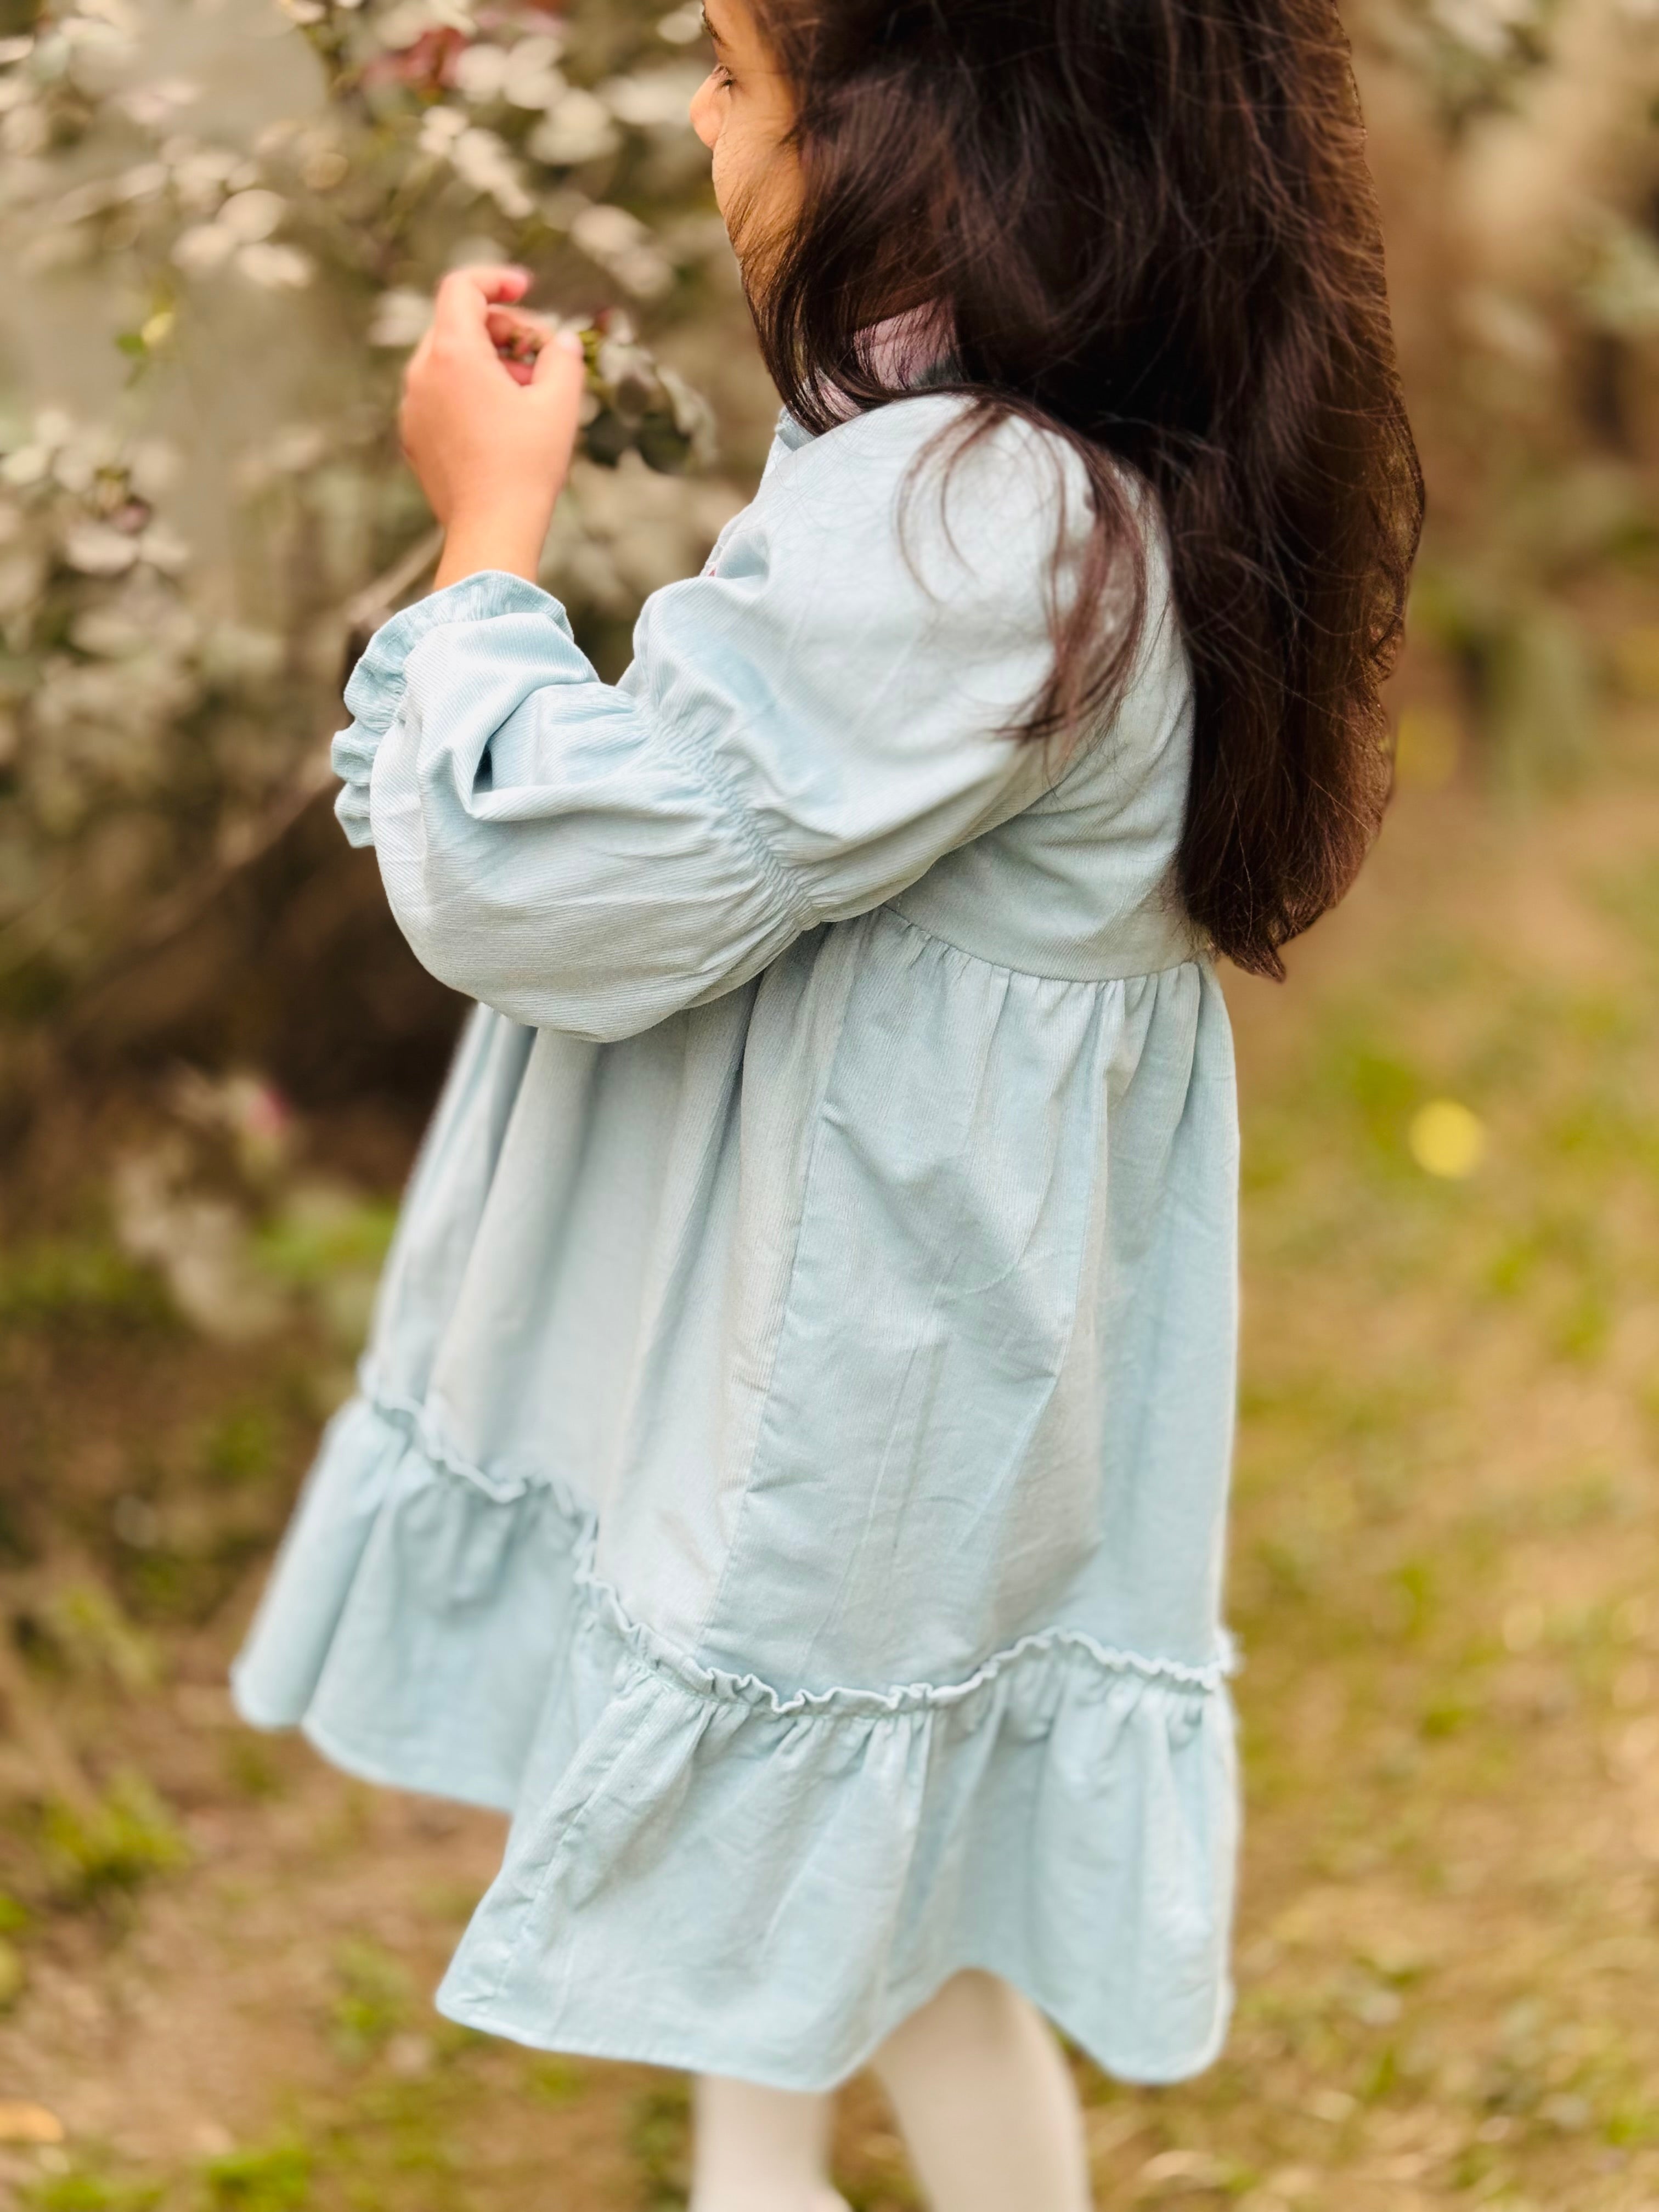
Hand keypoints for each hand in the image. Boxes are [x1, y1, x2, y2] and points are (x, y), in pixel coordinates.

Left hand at [399, 266, 585, 586]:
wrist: (491, 531)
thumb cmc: (525, 467)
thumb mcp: (559, 404)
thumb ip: (563, 358)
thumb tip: (562, 342)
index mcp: (453, 354)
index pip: (462, 287)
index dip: (496, 279)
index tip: (526, 289)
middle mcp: (421, 374)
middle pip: (457, 323)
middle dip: (503, 329)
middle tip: (541, 356)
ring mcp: (412, 406)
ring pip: (448, 360)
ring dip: (489, 362)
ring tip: (528, 394)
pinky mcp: (413, 436)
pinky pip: (439, 394)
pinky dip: (469, 392)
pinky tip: (502, 422)